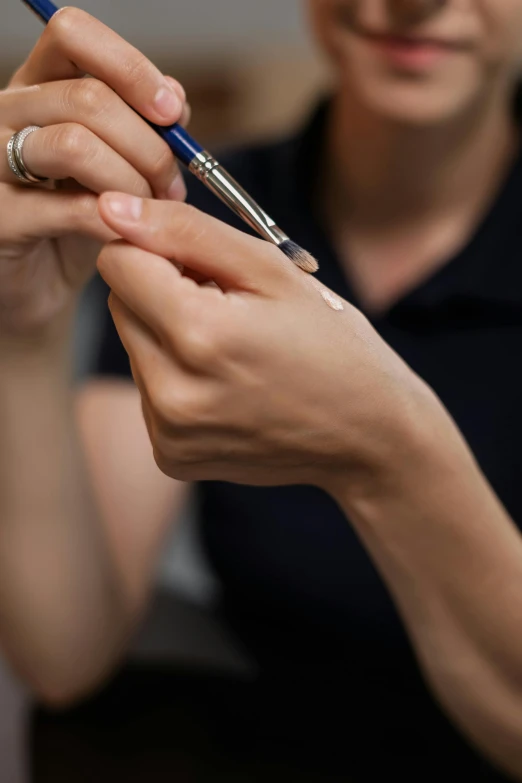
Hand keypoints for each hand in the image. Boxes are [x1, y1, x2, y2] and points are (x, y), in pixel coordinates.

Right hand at [0, 7, 187, 337]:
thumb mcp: (113, 166)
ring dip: (132, 181)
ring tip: (152, 212)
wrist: (33, 286)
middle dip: (150, 146)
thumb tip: (174, 99)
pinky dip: (115, 222)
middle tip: (172, 187)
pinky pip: (70, 208)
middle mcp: (8, 114)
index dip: (130, 67)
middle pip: (88, 97)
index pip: (73, 36)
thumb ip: (142, 127)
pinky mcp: (0, 217)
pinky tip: (130, 235)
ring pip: (74, 144)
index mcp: (37, 88)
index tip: (171, 112)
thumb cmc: (74, 222)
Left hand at [96, 192, 436, 492]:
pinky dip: (177, 379)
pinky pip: (149, 392)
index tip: (205, 266)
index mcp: (199, 334)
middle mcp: (173, 393)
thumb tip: (113, 207)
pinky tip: (227, 386)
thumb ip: (187, 231)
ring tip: (235, 351)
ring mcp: (170, 433)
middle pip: (120, 305)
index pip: (118, 262)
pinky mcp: (171, 457)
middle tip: (230, 309)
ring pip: (133, 348)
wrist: (367, 436)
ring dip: (170, 336)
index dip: (159, 251)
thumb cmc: (331, 344)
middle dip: (163, 292)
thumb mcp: (272, 270)